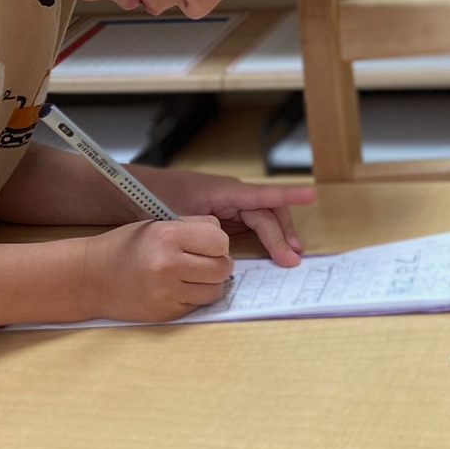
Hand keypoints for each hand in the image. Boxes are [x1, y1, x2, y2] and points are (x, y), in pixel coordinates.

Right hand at [86, 215, 231, 322]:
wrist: (91, 278)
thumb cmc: (126, 247)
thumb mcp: (156, 225)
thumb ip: (191, 229)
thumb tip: (223, 243)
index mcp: (166, 236)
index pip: (219, 240)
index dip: (217, 243)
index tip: (207, 244)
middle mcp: (167, 265)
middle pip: (222, 267)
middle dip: (218, 263)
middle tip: (202, 261)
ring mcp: (167, 292)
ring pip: (215, 290)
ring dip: (209, 283)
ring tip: (190, 275)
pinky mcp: (166, 313)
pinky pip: (198, 305)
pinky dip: (194, 297)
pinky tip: (176, 288)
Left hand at [135, 168, 314, 266]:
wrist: (138, 192)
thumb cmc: (156, 199)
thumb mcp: (178, 216)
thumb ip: (201, 229)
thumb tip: (221, 246)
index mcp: (224, 191)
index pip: (262, 193)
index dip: (287, 195)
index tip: (311, 195)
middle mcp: (233, 195)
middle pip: (268, 212)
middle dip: (283, 234)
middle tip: (293, 257)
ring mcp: (231, 204)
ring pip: (264, 219)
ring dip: (278, 237)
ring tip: (290, 256)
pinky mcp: (227, 214)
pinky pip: (253, 224)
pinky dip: (266, 238)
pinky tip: (274, 252)